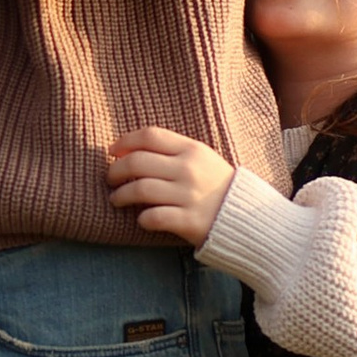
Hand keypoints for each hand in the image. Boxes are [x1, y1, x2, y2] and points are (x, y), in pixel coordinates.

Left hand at [105, 128, 235, 246]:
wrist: (247, 216)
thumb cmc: (217, 185)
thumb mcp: (202, 159)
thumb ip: (172, 151)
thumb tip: (128, 150)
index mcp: (192, 149)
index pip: (149, 135)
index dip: (124, 142)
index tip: (112, 152)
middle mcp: (189, 169)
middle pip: (137, 162)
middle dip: (115, 171)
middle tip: (110, 179)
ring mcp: (189, 196)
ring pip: (140, 189)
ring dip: (121, 195)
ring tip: (116, 199)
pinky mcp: (188, 221)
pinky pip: (153, 217)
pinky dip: (142, 218)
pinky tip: (141, 219)